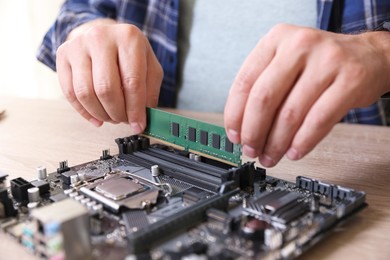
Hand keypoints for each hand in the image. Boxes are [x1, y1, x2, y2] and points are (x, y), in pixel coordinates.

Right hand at [56, 19, 162, 132]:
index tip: (138, 125)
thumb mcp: (149, 66)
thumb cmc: (129, 54)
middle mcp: (100, 37)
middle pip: (106, 88)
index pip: (132, 81)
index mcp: (128, 38)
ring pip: (86, 93)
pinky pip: (70, 92)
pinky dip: (85, 112)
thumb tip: (142, 118)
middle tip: (124, 120)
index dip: (135, 109)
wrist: (105, 35)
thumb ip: (150, 91)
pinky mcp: (63, 55)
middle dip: (117, 113)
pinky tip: (97, 118)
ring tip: (112, 118)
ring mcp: (78, 45)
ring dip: (101, 114)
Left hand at [224, 24, 389, 166]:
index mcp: (276, 39)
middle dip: (254, 132)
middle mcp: (300, 45)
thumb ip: (263, 86)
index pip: (245, 81)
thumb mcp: (286, 61)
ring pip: (290, 113)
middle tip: (251, 149)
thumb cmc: (320, 63)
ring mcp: (327, 61)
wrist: (369, 55)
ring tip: (271, 155)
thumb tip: (241, 127)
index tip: (234, 135)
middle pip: (264, 98)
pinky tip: (294, 152)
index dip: (235, 114)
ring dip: (276, 143)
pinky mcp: (350, 80)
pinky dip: (303, 142)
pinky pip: (318, 120)